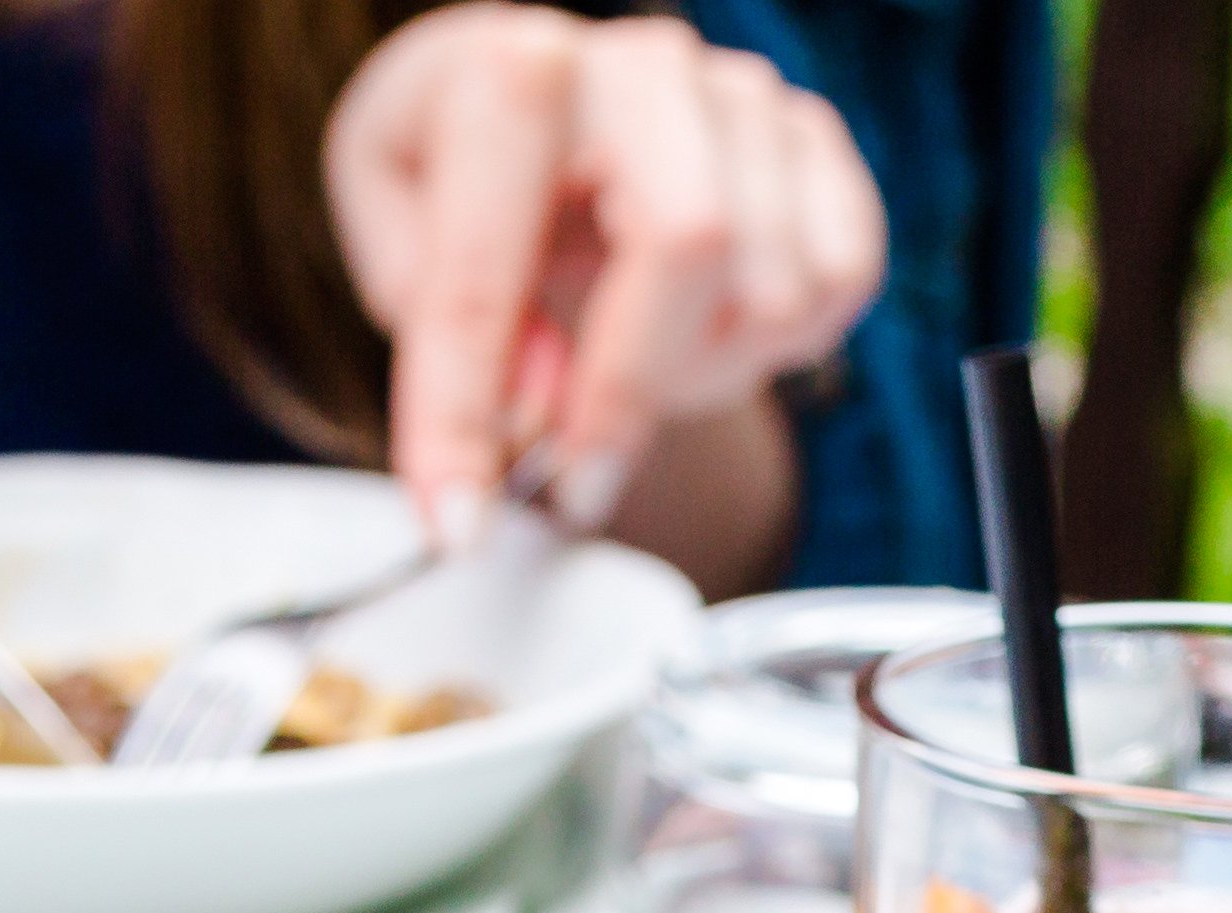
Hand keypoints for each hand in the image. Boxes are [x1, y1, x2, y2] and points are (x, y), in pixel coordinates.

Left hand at [328, 5, 886, 540]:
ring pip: (773, 284)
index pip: (487, 268)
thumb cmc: (460, 162)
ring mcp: (745, 98)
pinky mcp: (816, 142)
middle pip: (690, 243)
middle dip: (627, 395)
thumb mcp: (391, 222)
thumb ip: (435, 315)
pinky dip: (775, 345)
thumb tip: (538, 405)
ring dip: (699, 372)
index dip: (465, 415)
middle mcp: (645, 68)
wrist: (549, 103)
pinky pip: (840, 282)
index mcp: (510, 75)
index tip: (462, 524)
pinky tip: (701, 326)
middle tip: (575, 482)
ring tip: (633, 362)